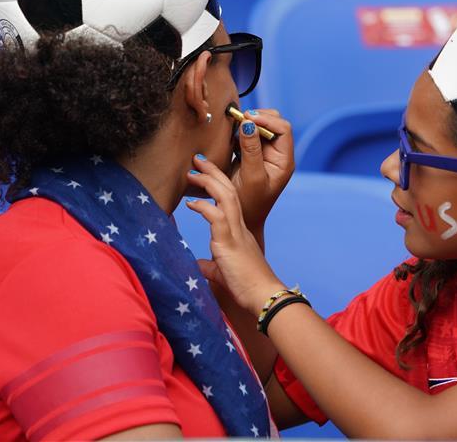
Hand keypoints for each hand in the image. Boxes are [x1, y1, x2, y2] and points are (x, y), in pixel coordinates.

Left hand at [187, 157, 285, 315]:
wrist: (263, 296)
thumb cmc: (247, 287)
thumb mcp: (224, 273)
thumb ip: (212, 267)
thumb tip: (200, 265)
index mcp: (240, 232)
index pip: (230, 199)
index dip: (218, 183)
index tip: (204, 173)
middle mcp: (240, 227)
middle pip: (229, 190)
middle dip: (213, 172)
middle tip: (198, 159)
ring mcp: (236, 233)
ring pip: (225, 196)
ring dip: (208, 181)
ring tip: (192, 172)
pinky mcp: (230, 243)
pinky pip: (217, 217)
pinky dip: (204, 207)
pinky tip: (192, 203)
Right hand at [227, 109, 293, 232]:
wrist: (240, 219)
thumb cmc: (249, 203)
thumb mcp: (251, 176)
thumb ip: (251, 150)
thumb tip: (248, 123)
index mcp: (284, 160)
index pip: (283, 129)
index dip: (267, 120)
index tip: (247, 118)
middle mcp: (277, 154)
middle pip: (273, 124)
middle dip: (256, 118)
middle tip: (238, 119)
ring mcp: (263, 154)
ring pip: (258, 128)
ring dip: (245, 124)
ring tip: (232, 129)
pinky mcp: (250, 156)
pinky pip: (246, 136)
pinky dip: (238, 133)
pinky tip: (229, 138)